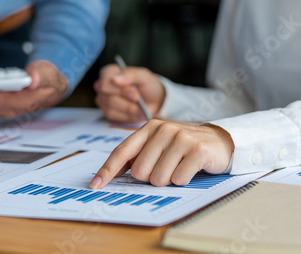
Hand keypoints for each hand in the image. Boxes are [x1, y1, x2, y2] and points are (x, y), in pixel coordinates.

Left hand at [89, 120, 233, 187]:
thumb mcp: (157, 146)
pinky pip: (178, 179)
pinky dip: (182, 180)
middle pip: (140, 171)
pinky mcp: (197, 150)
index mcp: (148, 128)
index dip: (107, 170)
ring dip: (168, 180)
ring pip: (158, 178)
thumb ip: (135, 156)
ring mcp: (181, 138)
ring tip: (178, 167)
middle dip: (151, 177)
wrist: (218, 141)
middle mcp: (162, 129)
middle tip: (166, 168)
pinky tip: (190, 169)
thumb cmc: (182, 147)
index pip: (122, 152)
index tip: (95, 185)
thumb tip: (108, 175)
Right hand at [94, 64, 165, 122]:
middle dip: (127, 101)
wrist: (153, 101)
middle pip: (108, 98)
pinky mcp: (106, 112)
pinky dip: (127, 115)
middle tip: (139, 99)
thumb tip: (114, 79)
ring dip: (129, 109)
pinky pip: (114, 117)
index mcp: (109, 72)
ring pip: (111, 109)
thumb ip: (130, 74)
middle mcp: (102, 86)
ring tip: (139, 106)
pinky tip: (134, 111)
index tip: (135, 91)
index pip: (105, 84)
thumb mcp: (144, 76)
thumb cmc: (146, 86)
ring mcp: (103, 100)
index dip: (120, 90)